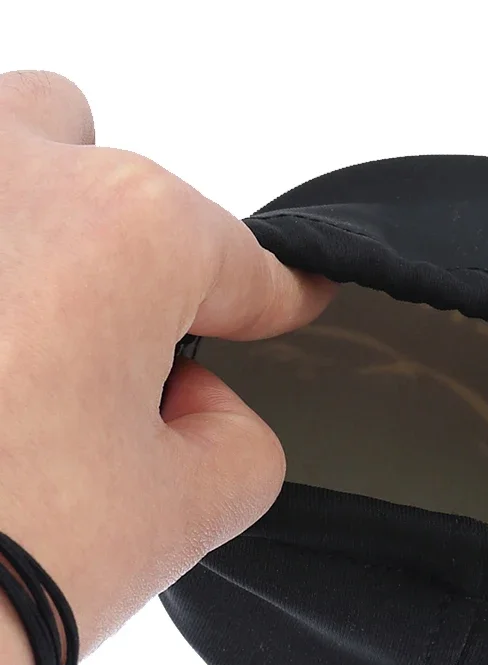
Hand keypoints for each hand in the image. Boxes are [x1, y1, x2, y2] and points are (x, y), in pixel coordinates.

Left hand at [0, 71, 335, 664]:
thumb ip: (236, 440)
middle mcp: (8, 173)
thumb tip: (197, 411)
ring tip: (12, 331)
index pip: (238, 260)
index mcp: (129, 231)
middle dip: (114, 239)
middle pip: (88, 149)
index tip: (282, 303)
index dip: (270, 296)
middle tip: (99, 341)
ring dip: (18, 216)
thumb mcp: (186, 515)